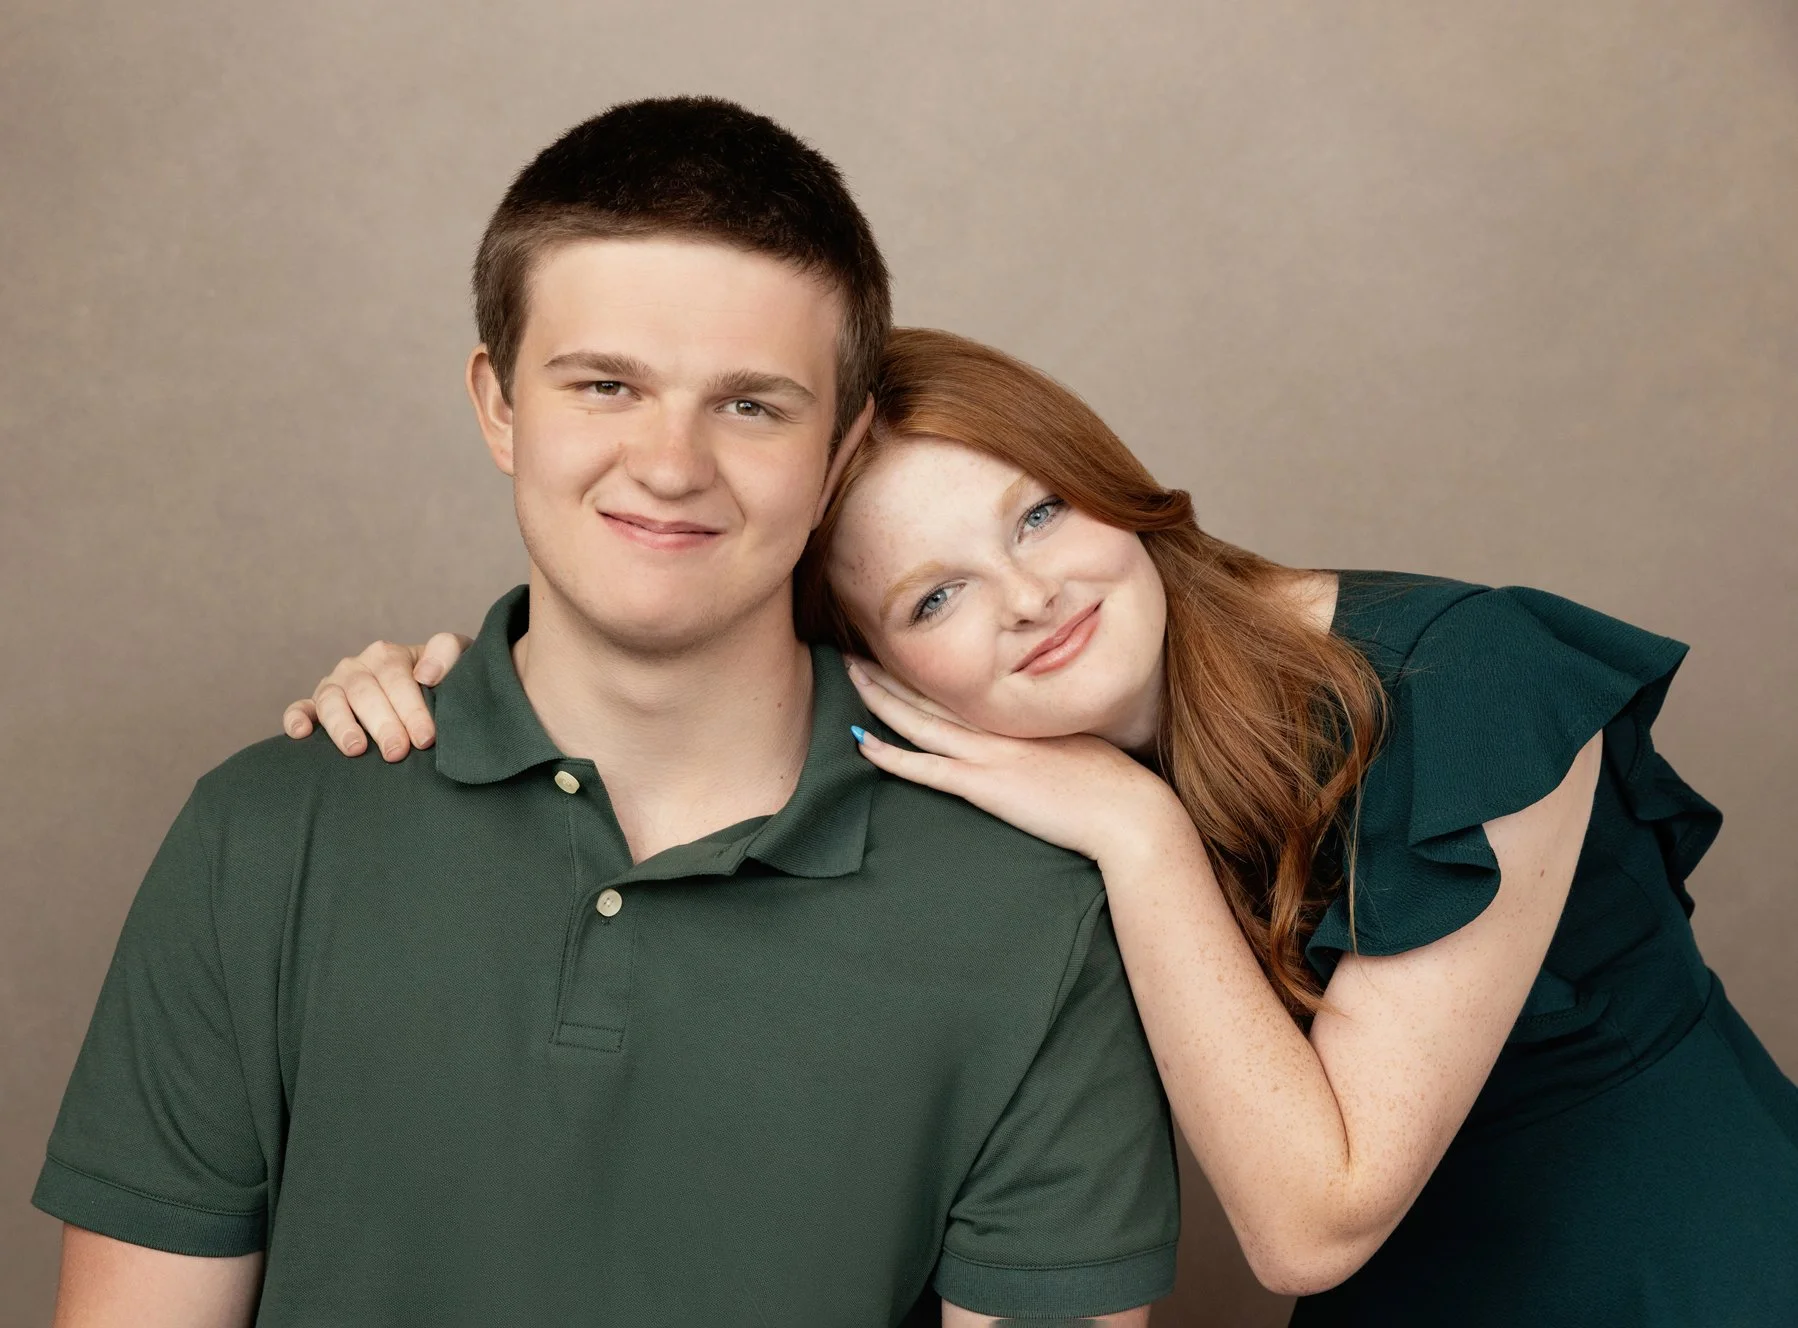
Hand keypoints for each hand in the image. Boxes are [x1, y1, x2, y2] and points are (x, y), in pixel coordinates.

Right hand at [282, 632, 470, 760]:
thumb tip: (426, 674)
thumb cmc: (443, 683)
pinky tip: (302, 733)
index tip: (426, 737)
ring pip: (331, 700)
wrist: (427, 695)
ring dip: (342, 725)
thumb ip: (447, 652)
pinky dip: (296, 718)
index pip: (397, 676)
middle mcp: (358, 668)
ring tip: (356, 749)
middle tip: (397, 752)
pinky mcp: (315, 706)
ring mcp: (334, 686)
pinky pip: (300, 708)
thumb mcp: (457, 659)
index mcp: (388, 655)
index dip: (411, 707)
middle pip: (365, 691)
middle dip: (382, 723)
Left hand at [845, 657, 1181, 861]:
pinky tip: (861, 742)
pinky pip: (925, 767)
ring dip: (881, 697)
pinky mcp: (984, 786)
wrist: (1128, 812)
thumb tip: (1030, 745)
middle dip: (891, 670)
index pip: (961, 685)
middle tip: (855, 648)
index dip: (925, 667)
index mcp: (1018, 715)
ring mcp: (988, 754)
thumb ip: (1044, 741)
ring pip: (919, 719)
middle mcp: (998, 727)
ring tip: (850, 674)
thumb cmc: (1110, 786)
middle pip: (932, 691)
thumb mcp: (1073, 748)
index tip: (899, 649)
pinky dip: (891, 755)